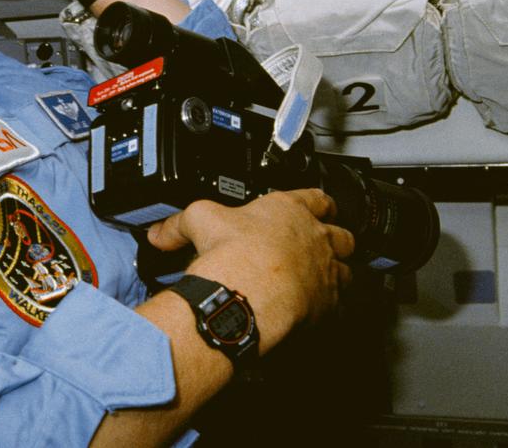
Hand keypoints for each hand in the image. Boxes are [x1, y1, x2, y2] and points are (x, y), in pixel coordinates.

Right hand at [147, 189, 353, 352]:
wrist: (247, 292)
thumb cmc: (232, 252)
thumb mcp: (197, 221)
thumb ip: (179, 223)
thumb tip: (159, 232)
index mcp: (289, 208)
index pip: (318, 197)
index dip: (319, 203)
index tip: (317, 208)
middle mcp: (314, 236)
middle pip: (343, 233)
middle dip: (335, 238)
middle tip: (320, 245)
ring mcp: (326, 269)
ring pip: (348, 267)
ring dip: (338, 272)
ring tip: (322, 278)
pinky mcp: (329, 301)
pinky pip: (342, 304)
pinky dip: (333, 307)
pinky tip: (319, 310)